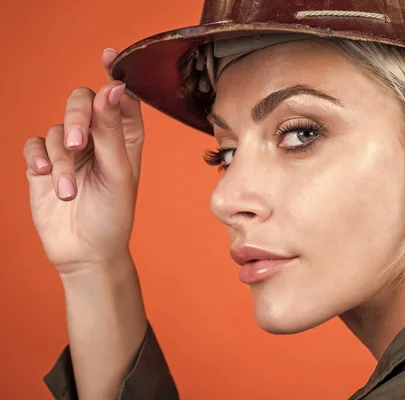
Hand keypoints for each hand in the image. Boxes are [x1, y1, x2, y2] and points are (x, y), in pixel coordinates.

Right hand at [24, 48, 144, 274]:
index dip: (116, 75)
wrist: (86, 252)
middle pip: (82, 101)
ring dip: (60, 161)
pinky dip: (38, 157)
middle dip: (77, 117)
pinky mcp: (44, 163)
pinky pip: (34, 144)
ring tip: (68, 191)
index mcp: (126, 137)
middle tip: (77, 143)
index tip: (109, 56)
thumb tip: (113, 87)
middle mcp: (98, 138)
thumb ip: (113, 131)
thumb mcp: (119, 173)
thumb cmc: (113, 215)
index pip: (121, 97)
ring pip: (57, 129)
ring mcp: (69, 150)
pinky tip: (43, 175)